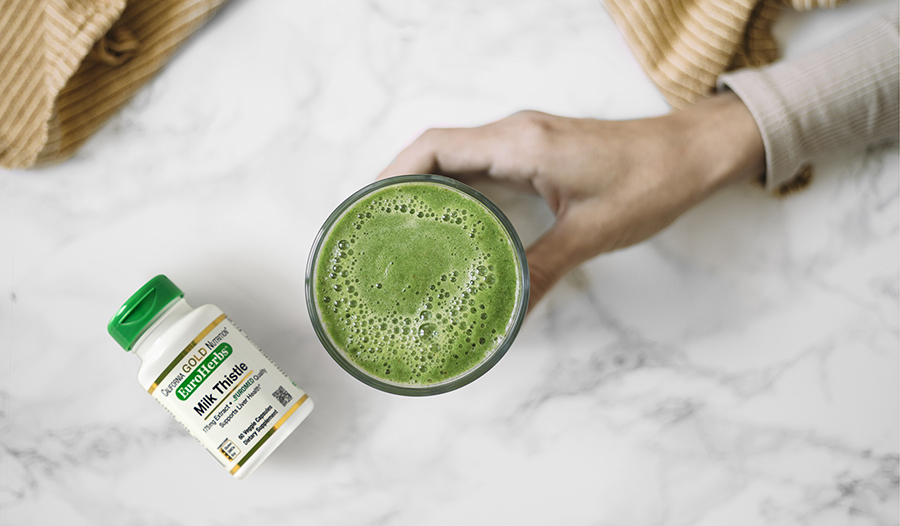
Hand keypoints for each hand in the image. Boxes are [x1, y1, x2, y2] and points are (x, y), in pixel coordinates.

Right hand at [378, 93, 764, 309]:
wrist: (692, 152)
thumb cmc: (651, 181)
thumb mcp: (592, 232)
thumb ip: (541, 270)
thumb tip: (503, 315)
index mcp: (521, 144)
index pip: (436, 147)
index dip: (393, 174)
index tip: (368, 208)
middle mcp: (515, 134)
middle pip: (436, 150)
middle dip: (399, 184)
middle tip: (376, 229)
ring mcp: (525, 140)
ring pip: (456, 156)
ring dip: (425, 185)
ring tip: (401, 228)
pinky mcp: (536, 152)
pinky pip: (480, 164)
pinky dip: (455, 187)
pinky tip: (450, 219)